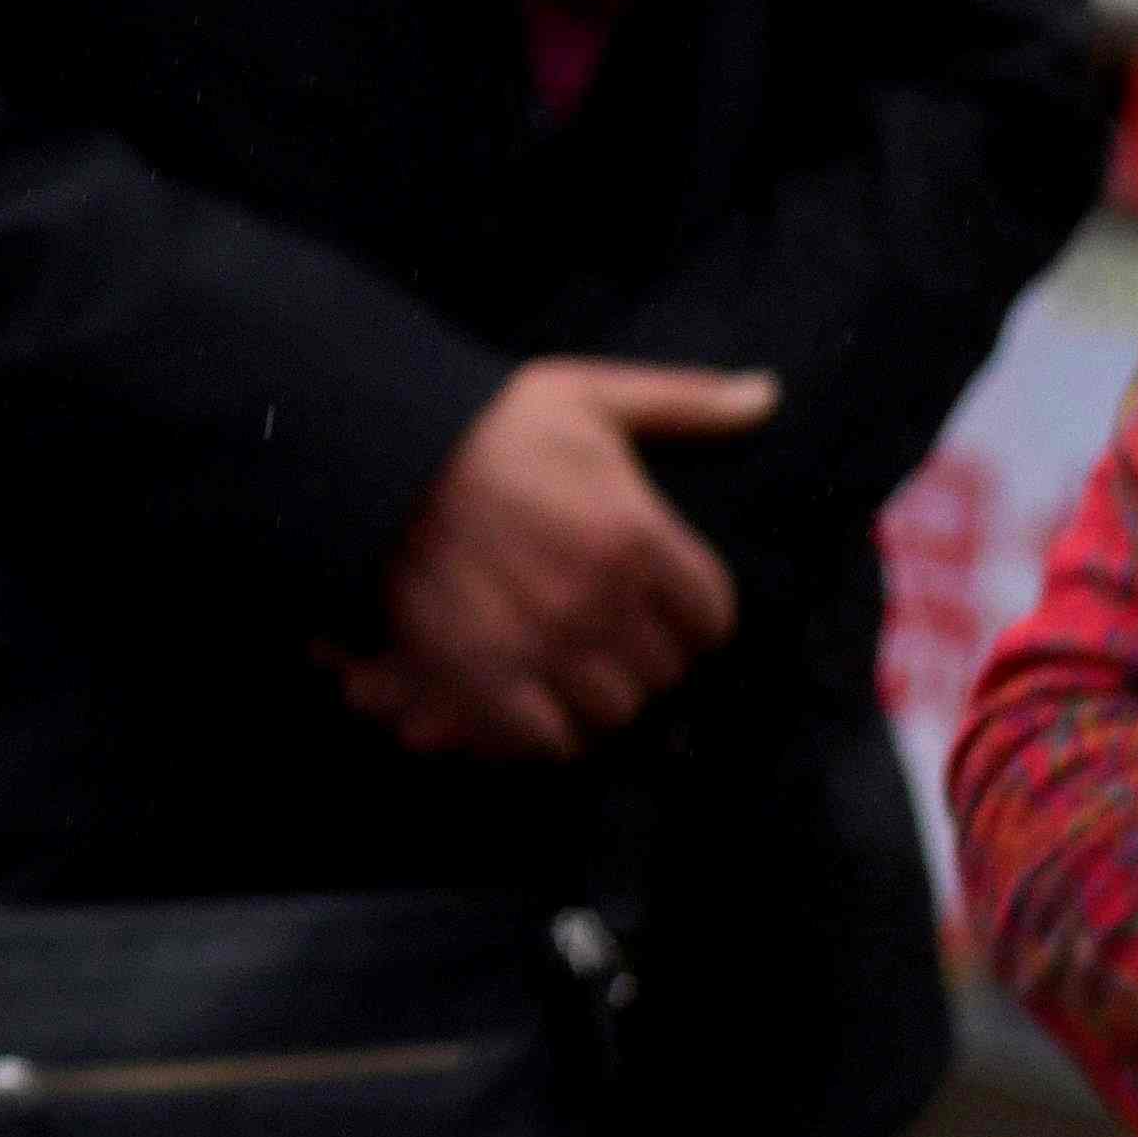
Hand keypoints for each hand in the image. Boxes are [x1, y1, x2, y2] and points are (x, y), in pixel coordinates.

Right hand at [340, 361, 774, 763]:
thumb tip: (766, 395)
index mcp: (636, 534)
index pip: (712, 618)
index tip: (661, 608)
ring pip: (613, 712)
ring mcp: (540, 647)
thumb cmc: (483, 427)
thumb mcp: (590, 398)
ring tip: (570, 671)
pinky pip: (547, 741)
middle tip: (608, 636)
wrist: (371, 460)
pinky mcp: (482, 680)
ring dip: (597, 697)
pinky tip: (529, 699)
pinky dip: (545, 731)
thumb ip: (685, 405)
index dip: (691, 617)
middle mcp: (598, 600)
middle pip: (664, 673)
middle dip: (643, 657)